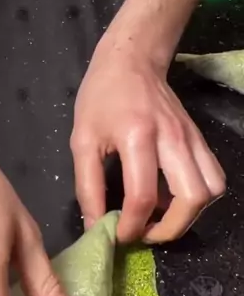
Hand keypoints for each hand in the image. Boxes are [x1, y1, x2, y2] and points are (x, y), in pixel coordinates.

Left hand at [70, 44, 225, 243]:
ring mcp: (192, 138)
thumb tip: (95, 226)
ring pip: (211, 190)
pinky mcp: (199, 139)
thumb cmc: (101, 97)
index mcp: (138, 136)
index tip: (119, 235)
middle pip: (192, 198)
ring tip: (160, 218)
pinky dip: (196, 196)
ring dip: (189, 214)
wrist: (131, 60)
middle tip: (146, 233)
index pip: (142, 196)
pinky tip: (170, 196)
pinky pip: (212, 176)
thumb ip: (87, 186)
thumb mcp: (82, 140)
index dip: (132, 227)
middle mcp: (172, 138)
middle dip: (171, 229)